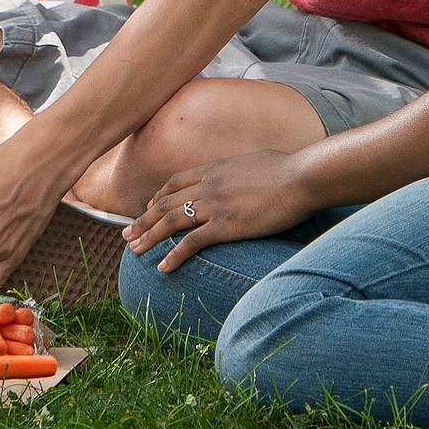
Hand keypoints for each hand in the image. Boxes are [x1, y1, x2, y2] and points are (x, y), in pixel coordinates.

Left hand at [121, 149, 319, 274]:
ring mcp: (214, 205)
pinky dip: (174, 256)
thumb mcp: (256, 161)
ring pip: (170, 222)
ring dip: (148, 237)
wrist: (301, 177)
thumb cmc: (288, 169)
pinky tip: (163, 268)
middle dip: (142, 220)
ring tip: (134, 251)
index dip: (158, 196)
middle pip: (165, 203)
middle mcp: (207, 185)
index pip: (176, 182)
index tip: (148, 208)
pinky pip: (191, 243)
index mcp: (214, 168)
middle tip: (126, 234)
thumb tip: (245, 173)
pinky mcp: (226, 225)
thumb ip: (241, 170)